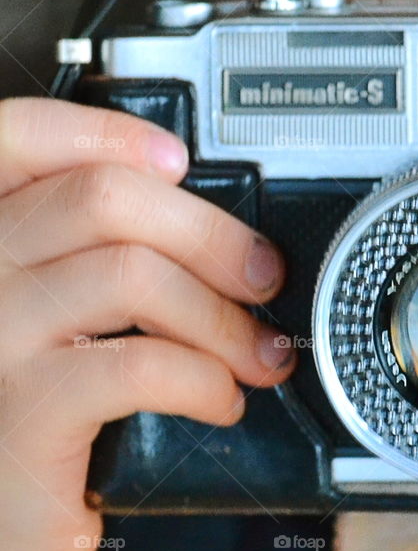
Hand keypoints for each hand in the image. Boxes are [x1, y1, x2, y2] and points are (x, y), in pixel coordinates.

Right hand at [0, 98, 295, 550]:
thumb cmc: (27, 418)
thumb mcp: (37, 319)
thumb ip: (81, 255)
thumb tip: (194, 217)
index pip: (18, 138)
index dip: (107, 133)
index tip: (178, 160)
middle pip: (104, 199)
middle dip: (210, 233)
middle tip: (261, 274)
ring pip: (133, 275)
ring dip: (222, 314)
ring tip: (257, 351)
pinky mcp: (24, 410)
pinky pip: (141, 364)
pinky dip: (205, 376)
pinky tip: (220, 398)